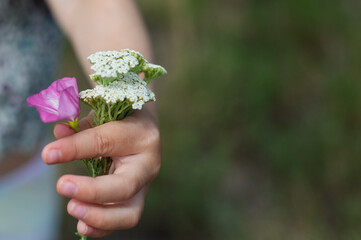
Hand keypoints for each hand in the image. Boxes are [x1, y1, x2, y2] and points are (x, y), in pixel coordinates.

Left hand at [42, 107, 160, 237]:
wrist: (144, 126)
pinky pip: (123, 220)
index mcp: (140, 134)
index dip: (74, 149)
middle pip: (125, 187)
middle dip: (92, 192)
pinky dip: (101, 227)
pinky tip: (81, 225)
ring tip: (72, 207)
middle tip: (62, 186)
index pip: (105, 143)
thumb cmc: (121, 117)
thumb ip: (81, 127)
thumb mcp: (103, 114)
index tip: (48, 155)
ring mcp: (145, 184)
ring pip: (129, 213)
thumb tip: (58, 134)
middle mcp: (148, 163)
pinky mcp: (138, 198)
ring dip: (98, 216)